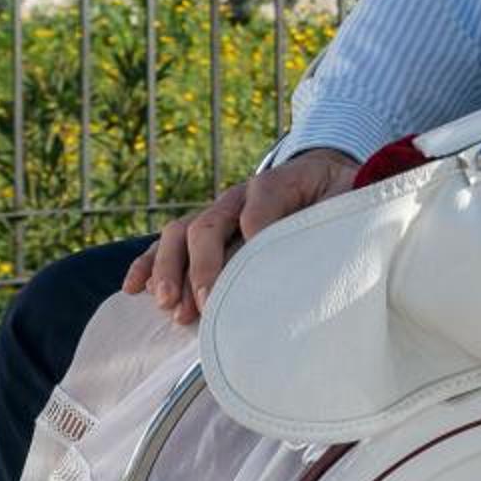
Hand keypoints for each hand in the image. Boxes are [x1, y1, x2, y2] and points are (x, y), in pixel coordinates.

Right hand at [122, 145, 357, 325]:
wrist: (319, 173)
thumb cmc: (334, 192)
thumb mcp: (346, 193)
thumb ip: (336, 211)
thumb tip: (310, 239)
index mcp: (276, 183)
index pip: (259, 203)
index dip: (254, 233)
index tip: (251, 270)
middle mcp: (238, 197)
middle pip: (209, 223)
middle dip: (203, 267)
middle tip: (203, 306)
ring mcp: (217, 213)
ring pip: (181, 233)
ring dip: (171, 270)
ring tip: (169, 306)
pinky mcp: (204, 231)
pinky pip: (166, 243)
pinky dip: (148, 263)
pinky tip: (134, 288)